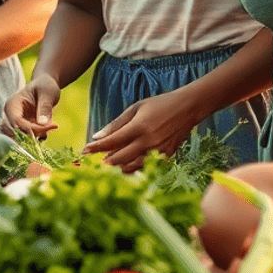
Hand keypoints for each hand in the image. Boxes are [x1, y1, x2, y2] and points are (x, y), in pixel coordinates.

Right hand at [3, 74, 60, 137]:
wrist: (45, 87)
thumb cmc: (45, 86)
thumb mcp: (47, 93)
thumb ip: (44, 107)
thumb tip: (42, 124)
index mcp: (11, 105)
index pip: (17, 122)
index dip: (32, 128)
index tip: (49, 127)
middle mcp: (9, 116)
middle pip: (16, 133)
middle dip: (34, 134)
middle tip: (51, 127)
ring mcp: (15, 124)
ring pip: (20, 139)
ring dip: (36, 138)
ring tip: (50, 127)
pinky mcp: (22, 129)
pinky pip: (26, 140)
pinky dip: (37, 138)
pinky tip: (47, 130)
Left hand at [81, 89, 198, 172]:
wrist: (187, 108)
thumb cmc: (159, 104)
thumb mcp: (136, 108)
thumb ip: (116, 123)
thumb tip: (97, 136)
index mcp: (139, 127)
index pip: (112, 142)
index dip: (96, 148)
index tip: (84, 151)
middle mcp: (148, 142)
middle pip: (119, 159)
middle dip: (104, 161)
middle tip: (94, 161)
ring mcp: (158, 152)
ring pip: (132, 167)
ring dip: (118, 167)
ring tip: (109, 163)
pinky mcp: (166, 157)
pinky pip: (145, 167)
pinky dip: (133, 167)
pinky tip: (126, 164)